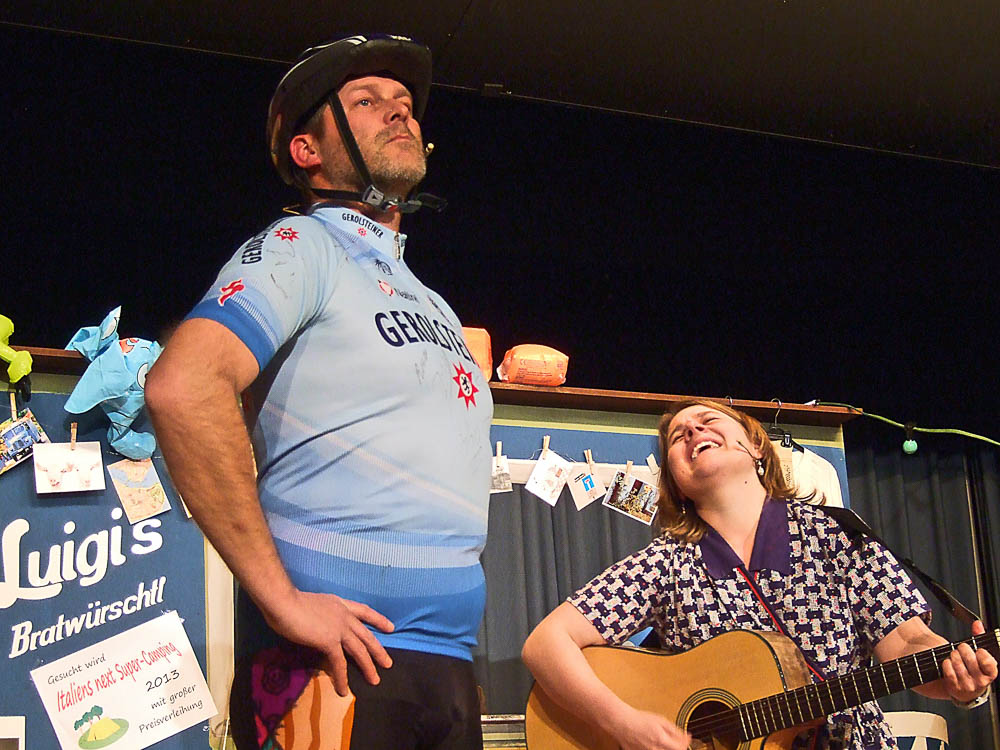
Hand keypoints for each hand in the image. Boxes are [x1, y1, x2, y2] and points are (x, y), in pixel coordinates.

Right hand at [262, 589, 394, 695]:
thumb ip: (320, 616)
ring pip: (359, 650)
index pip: (364, 611)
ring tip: (375, 680)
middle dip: (378, 650)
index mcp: (339, 604)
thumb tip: (318, 627)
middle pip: (366, 635)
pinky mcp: (330, 641)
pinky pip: (339, 663)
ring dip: (368, 667)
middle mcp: (344, 615)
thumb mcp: (312, 605)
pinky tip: (343, 690)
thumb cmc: (289, 601)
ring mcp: (339, 628)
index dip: (378, 619)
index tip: (390, 627)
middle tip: (388, 663)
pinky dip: (342, 678)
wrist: (284, 602)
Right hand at [609, 707, 691, 749]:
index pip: (681, 748)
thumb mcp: (660, 720)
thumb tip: (687, 737)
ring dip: (667, 747)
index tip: (686, 739)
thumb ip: (675, 730)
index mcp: (661, 740)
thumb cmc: (639, 719)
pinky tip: (654, 743)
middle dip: (677, 746)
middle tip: (675, 740)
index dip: (686, 744)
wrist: (622, 722)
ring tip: (662, 740)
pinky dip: (657, 749)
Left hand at [940, 620, 997, 703]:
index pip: (989, 662)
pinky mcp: (954, 688)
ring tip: (954, 656)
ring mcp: (967, 686)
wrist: (962, 689)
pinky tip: (948, 663)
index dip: (981, 653)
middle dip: (963, 649)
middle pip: (969, 658)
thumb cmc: (972, 669)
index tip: (978, 650)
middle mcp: (980, 683)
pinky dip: (946, 663)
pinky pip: (948, 670)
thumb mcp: (979, 656)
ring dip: (953, 655)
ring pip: (957, 662)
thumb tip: (977, 624)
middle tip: (961, 650)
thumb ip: (979, 638)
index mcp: (990, 674)